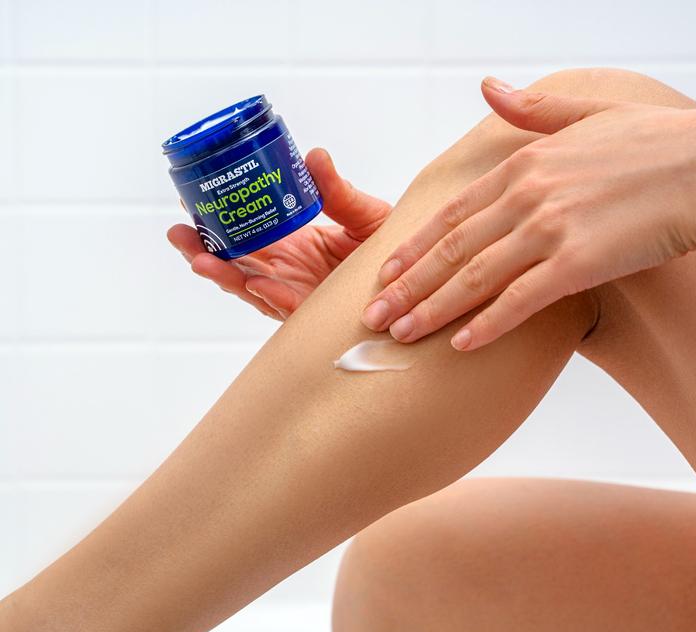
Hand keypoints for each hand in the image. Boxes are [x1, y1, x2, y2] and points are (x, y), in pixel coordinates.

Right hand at [168, 148, 390, 319]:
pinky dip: (271, 296)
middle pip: (235, 265)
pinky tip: (254, 282)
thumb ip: (337, 191)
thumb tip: (314, 155)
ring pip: (251, 289)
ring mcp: (298, 295)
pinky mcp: (315, 315)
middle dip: (204, 252)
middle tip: (179, 233)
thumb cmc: (389, 247)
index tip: (190, 202)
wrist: (419, 278)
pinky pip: (288, 308)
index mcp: (290, 245)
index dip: (215, 223)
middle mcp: (287, 272)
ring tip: (200, 259)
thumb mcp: (362, 214)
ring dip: (224, 275)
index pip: (243, 235)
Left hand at [361, 77, 695, 349]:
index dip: (414, 247)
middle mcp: (526, 198)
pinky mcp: (577, 263)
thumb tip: (490, 88)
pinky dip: (488, 324)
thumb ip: (531, 109)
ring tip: (401, 333)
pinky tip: (461, 344)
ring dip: (432, 309)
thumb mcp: (586, 113)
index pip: (452, 215)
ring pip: (474, 278)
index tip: (385, 272)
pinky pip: (520, 301)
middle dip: (406, 286)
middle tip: (374, 315)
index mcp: (523, 166)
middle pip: (450, 250)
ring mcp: (549, 230)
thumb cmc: (653, 144)